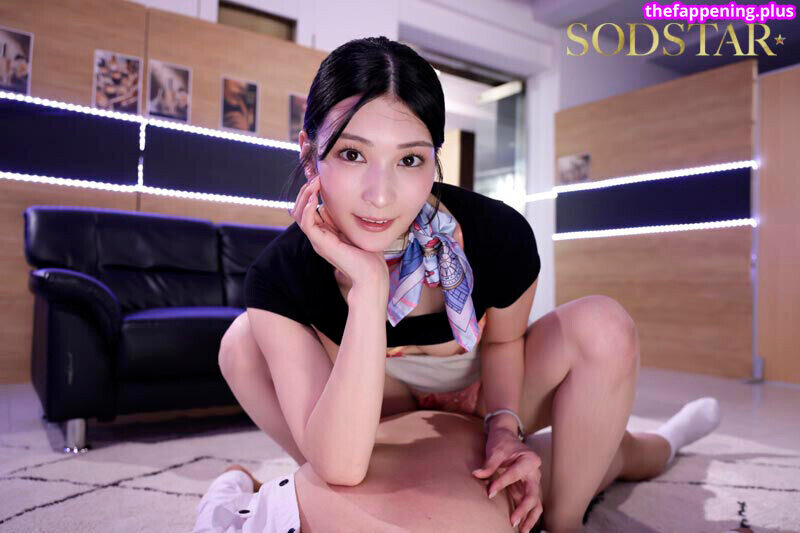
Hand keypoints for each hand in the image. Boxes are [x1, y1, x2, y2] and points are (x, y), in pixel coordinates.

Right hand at [289, 175, 389, 289]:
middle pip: (299, 209)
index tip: (320, 177)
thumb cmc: (368, 254)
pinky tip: (315, 197)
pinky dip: (308, 207)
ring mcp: (317, 240)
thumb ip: (345, 216)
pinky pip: (306, 222)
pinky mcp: (320, 243)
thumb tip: (341, 199)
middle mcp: (318, 236)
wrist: (371, 274)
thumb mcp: (355, 227)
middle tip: (316, 176)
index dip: (311, 192)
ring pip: (299, 214)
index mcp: (324, 232)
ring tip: (314, 183)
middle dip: (306, 191)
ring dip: (304, 196)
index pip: (308, 208)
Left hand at [472, 427, 542, 530]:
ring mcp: (532, 483)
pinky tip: (522, 528)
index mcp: (529, 460)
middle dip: (523, 509)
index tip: (489, 493)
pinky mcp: (526, 490)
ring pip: (536, 503)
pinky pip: (531, 505)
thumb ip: (488, 464)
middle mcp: (534, 473)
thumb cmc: (502, 443)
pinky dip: (528, 516)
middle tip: (512, 521)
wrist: (507, 437)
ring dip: (529, 518)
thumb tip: (477, 475)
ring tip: (522, 532)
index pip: (515, 474)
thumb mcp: (495, 450)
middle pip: (533, 494)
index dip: (502, 484)